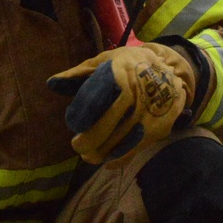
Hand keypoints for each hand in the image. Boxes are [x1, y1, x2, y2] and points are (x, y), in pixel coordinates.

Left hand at [47, 43, 196, 163]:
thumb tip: (51, 84)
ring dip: (104, 152)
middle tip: (78, 146)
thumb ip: (79, 74)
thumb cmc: (128, 66)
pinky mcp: (161, 125)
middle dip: (93, 137)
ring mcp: (152, 109)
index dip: (84, 110)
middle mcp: (138, 89)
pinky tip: (107, 160)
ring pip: (125, 137)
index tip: (73, 124)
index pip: (99, 92)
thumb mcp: (105, 61)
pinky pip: (138, 146)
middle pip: (113, 118)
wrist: (171, 70)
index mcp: (120, 70)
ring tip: (89, 157)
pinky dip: (121, 157)